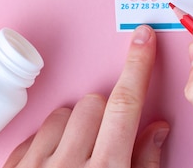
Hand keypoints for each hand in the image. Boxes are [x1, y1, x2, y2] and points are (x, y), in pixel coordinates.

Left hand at [3, 25, 168, 167]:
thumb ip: (145, 163)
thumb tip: (157, 128)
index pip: (126, 104)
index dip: (138, 67)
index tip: (143, 38)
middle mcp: (70, 165)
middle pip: (93, 103)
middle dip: (104, 113)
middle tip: (106, 141)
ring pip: (62, 114)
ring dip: (75, 126)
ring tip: (78, 155)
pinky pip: (34, 133)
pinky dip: (48, 142)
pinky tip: (56, 164)